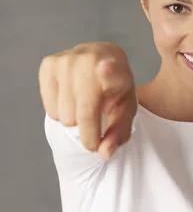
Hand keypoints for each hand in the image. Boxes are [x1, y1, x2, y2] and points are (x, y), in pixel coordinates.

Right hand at [39, 41, 136, 159]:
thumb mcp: (125, 111)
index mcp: (115, 64)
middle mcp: (87, 58)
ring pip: (62, 116)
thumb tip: (103, 153)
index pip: (110, 71)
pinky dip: (59, 111)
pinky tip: (71, 98)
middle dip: (88, 125)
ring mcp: (64, 59)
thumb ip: (118, 133)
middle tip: (97, 113)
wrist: (102, 60)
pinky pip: (50, 109)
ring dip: (74, 118)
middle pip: (79, 115)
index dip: (107, 73)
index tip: (105, 68)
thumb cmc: (115, 89)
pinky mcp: (47, 65)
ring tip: (85, 102)